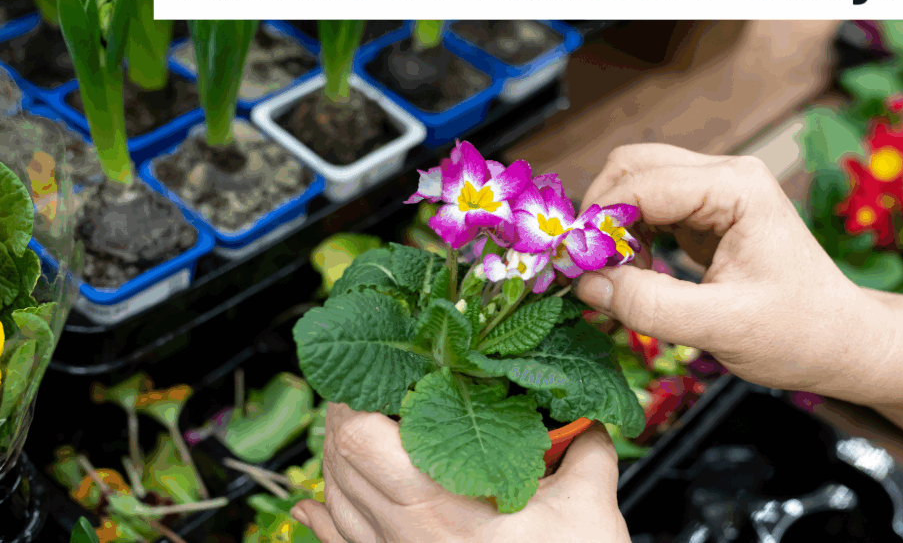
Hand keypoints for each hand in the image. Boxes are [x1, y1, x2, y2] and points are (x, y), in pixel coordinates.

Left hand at [292, 403, 630, 542]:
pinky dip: (322, 517)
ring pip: (332, 497)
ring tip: (354, 428)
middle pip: (337, 459)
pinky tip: (312, 505)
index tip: (385, 375)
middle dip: (348, 416)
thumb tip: (590, 419)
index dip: (359, 398)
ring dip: (336, 458)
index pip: (359, 438)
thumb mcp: (588, 509)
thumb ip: (588, 451)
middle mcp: (400, 535)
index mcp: (435, 506)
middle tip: (377, 392)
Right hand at [575, 144, 890, 396]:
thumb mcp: (721, 327)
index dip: (598, 222)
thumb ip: (650, 305)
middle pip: (632, 168)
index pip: (642, 184)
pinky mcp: (708, 215)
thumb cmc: (799, 333)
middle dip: (600, 217)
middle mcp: (726, 176)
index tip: (570, 267)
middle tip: (585, 270)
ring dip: (613, 229)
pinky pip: (650, 211)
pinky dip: (629, 239)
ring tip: (615, 280)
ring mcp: (717, 192)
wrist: (842, 342)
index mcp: (736, 188)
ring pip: (636, 186)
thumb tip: (585, 284)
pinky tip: (634, 277)